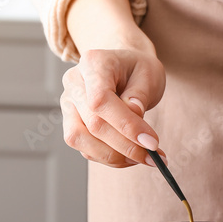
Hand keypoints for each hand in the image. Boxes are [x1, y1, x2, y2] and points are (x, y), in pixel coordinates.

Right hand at [60, 0, 165, 166]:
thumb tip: (134, 115)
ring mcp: (68, 104)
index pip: (101, 100)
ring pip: (81, 140)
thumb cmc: (137, 69)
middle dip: (126, 146)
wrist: (123, 67)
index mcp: (93, 64)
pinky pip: (85, 148)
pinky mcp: (71, 123)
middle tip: (154, 157)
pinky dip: (109, 157)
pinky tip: (130, 155)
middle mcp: (74, 83)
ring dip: (114, 156)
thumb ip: (140, 94)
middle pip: (93, 124)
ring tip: (143, 157)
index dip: (126, 125)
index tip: (152, 143)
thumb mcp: (149, 72)